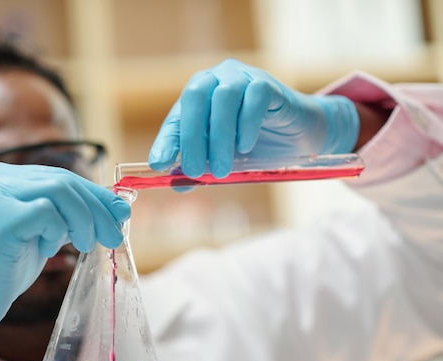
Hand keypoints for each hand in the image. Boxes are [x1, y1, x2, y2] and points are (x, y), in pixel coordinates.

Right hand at [0, 162, 130, 357]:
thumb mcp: (34, 232)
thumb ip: (63, 213)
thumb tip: (115, 205)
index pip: (57, 176)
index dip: (93, 194)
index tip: (119, 212)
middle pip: (63, 180)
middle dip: (97, 208)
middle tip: (113, 235)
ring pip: (60, 191)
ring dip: (84, 221)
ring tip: (85, 244)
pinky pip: (48, 213)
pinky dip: (58, 232)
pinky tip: (48, 249)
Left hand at [149, 59, 359, 177]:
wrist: (298, 137)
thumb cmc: (254, 146)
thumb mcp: (223, 160)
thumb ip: (201, 169)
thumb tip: (177, 185)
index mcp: (197, 99)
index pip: (175, 118)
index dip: (166, 142)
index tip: (160, 165)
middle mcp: (215, 81)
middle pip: (194, 98)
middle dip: (192, 138)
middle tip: (195, 171)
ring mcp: (242, 78)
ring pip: (223, 97)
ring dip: (219, 136)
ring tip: (222, 169)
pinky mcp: (268, 83)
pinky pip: (254, 96)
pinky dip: (246, 124)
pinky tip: (245, 146)